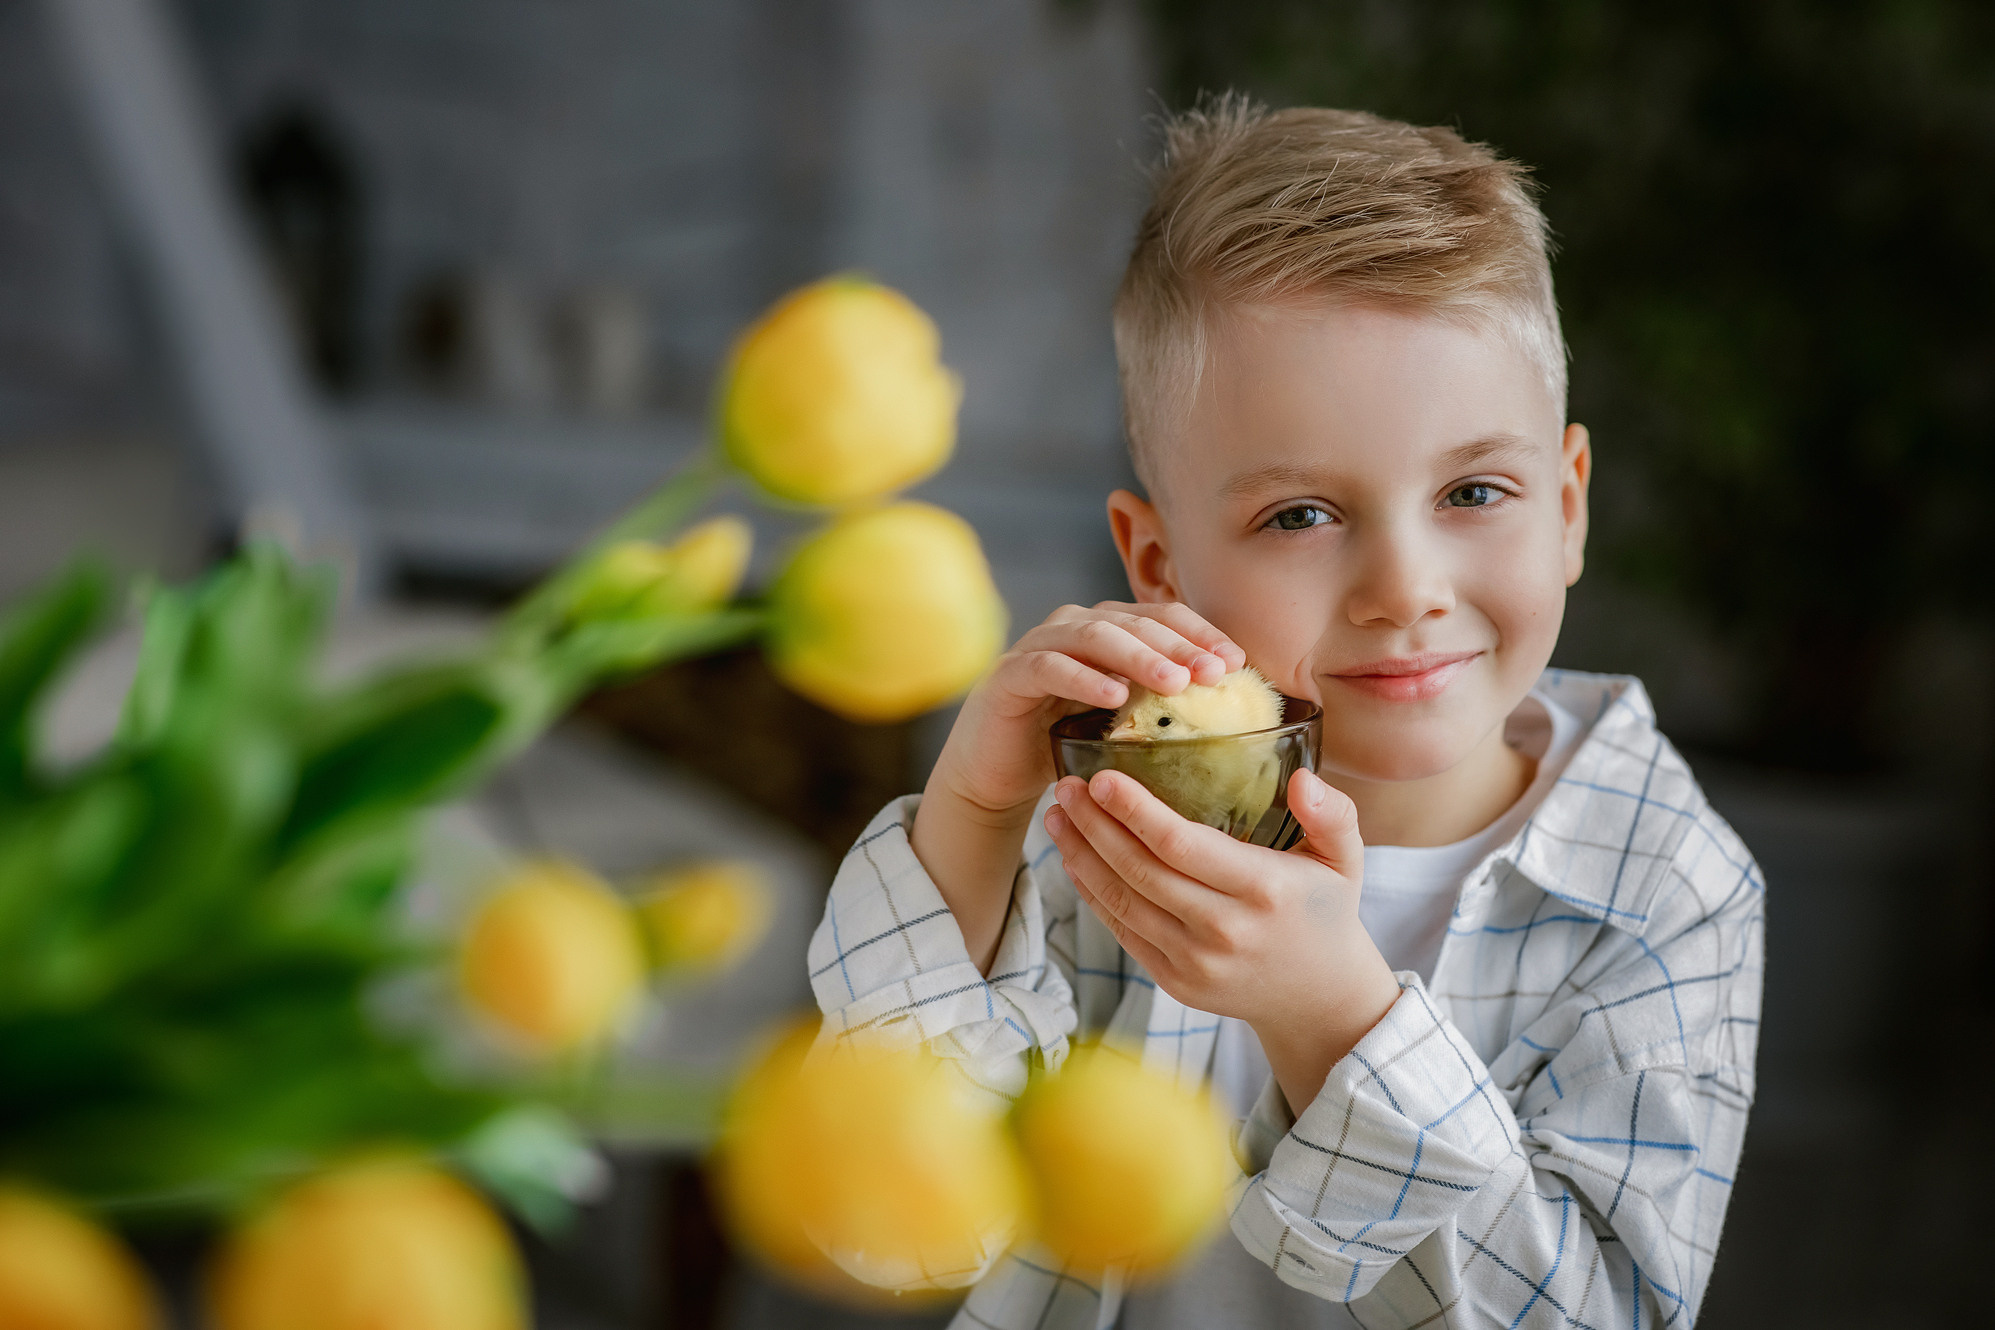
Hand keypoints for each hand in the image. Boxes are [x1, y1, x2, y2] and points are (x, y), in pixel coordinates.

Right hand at [910, 603, 1243, 972]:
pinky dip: (1082, 678)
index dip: (1201, 633)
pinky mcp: (1009, 676)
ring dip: (1138, 656)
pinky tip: (1113, 696)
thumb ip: (1165, 708)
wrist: (997, 773)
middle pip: (1134, 622)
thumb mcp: (1125, 725)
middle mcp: (1075, 626)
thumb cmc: (1068, 746)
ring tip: (1175, 683)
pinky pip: (1048, 668)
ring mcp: (1039, 646)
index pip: (1163, 617)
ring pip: (1094, 635)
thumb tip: (1238, 716)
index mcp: (1109, 630)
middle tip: (1215, 672)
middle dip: (1179, 645)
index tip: (1237, 662)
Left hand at [1044, 766, 1400, 1115]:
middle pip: (1140, 870)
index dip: (1135, 811)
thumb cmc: (1325, 912)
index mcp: (1263, 889)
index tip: (1101, 777)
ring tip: (1059, 817)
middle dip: (1095, 825)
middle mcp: (1225, 930)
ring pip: (1122, 901)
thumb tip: (1301, 779)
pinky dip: (1093, 893)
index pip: (1181, 845)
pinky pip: (1123, 931)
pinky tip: (1076, 859)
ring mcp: (1195, 962)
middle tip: (1066, 786)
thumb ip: (1333, 813)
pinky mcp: (1175, 982)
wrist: (1320, 1000)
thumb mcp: (1346, 858)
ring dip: (1082, 856)